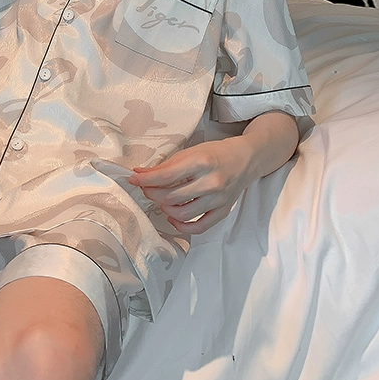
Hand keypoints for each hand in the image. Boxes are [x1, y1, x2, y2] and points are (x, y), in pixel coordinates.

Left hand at [128, 137, 254, 233]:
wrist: (245, 158)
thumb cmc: (215, 153)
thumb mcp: (190, 152)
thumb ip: (166, 165)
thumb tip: (140, 174)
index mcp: (202, 162)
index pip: (166, 176)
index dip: (145, 180)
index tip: (133, 180)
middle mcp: (211, 182)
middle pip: (171, 197)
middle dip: (152, 194)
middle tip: (147, 189)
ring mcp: (218, 199)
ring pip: (182, 214)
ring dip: (165, 209)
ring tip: (162, 200)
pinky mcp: (223, 211)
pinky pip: (200, 227)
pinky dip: (183, 226)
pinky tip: (174, 218)